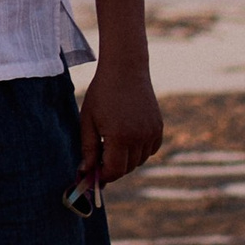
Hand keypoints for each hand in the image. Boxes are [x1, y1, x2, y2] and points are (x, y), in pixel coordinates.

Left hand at [78, 55, 162, 189]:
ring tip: (113, 141)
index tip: (93, 173)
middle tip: (100, 158)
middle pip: (126, 168)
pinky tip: (128, 135)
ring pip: (139, 160)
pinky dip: (140, 150)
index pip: (114, 171)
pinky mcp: (158, 127)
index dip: (103, 175)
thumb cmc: (102, 93)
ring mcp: (151, 132)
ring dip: (126, 159)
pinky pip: (150, 150)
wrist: (125, 69)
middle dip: (112, 168)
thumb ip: (88, 149)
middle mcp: (139, 137)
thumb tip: (85, 173)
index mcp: (119, 137)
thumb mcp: (88, 121)